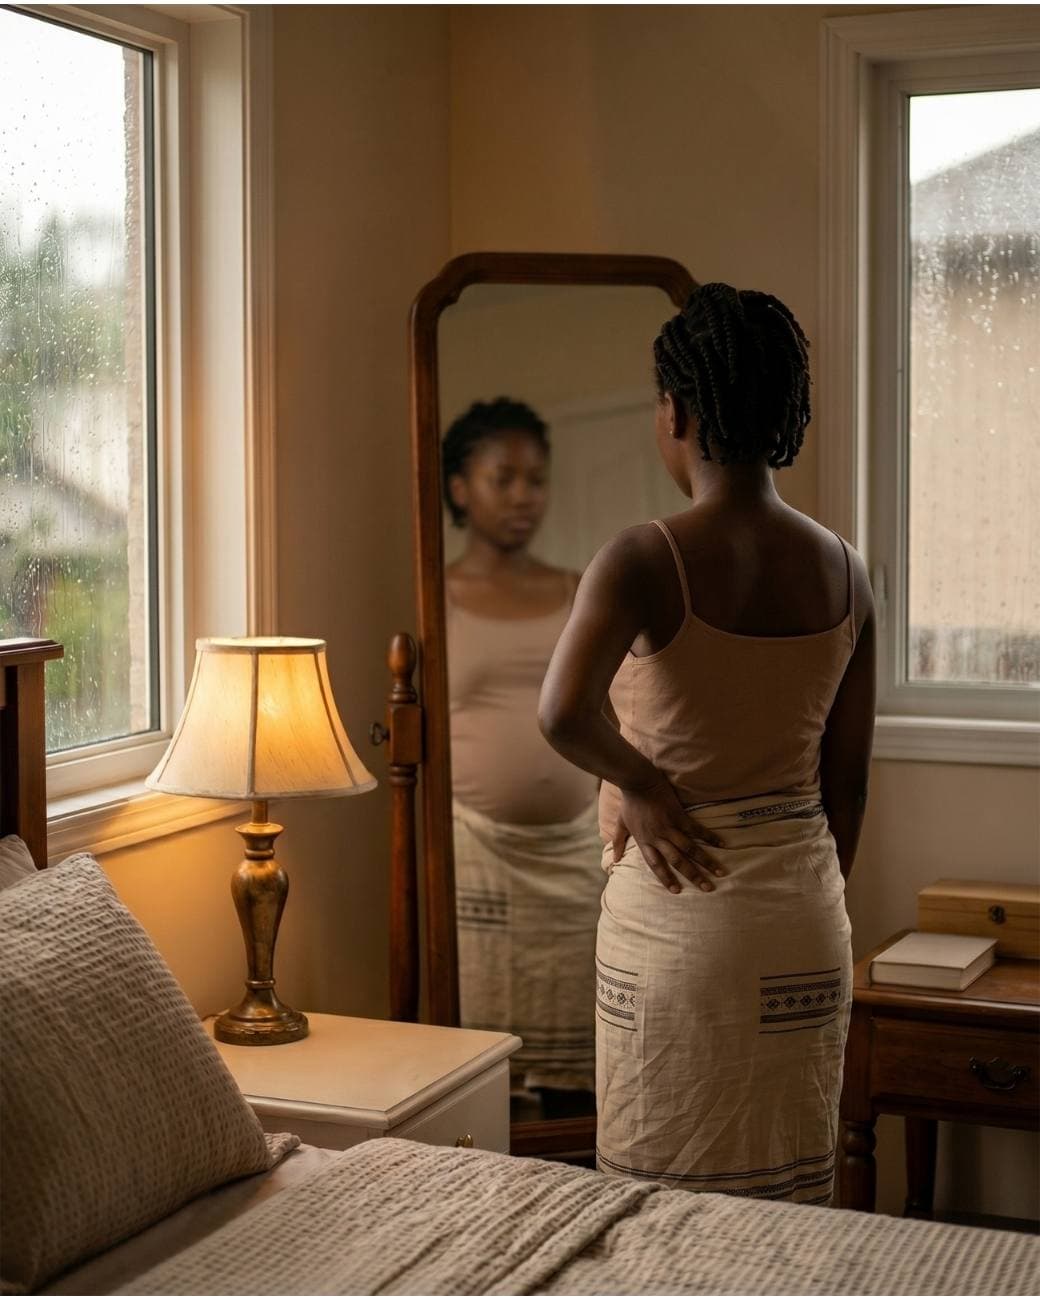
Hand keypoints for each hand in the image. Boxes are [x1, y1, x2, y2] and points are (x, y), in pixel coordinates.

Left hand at [612, 778, 725, 894]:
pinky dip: (709, 837)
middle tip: (708, 888)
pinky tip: (722, 845)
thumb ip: (618, 842)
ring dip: (706, 861)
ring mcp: (670, 827)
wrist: (638, 781)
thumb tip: (614, 860)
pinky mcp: (679, 815)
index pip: (656, 865)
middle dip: (694, 876)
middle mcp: (658, 838)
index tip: (677, 891)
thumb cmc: (630, 803)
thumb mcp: (621, 824)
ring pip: (690, 849)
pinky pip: (696, 829)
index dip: (666, 878)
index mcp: (645, 842)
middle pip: (678, 861)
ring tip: (719, 873)